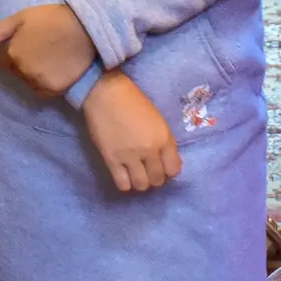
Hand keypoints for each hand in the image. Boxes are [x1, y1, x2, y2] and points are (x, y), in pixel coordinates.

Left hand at [0, 3, 95, 96]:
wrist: (84, 27)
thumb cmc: (53, 18)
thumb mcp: (22, 17)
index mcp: (12, 53)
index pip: (5, 62)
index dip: (16, 54)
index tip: (30, 46)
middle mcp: (22, 71)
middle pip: (18, 73)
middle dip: (25, 64)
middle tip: (42, 52)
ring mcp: (38, 81)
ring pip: (30, 82)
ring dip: (36, 74)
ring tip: (52, 60)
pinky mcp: (54, 89)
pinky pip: (44, 91)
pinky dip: (47, 84)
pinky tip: (57, 70)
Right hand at [83, 71, 181, 191]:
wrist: (106, 95)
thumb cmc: (134, 102)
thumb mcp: (157, 119)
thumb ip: (164, 141)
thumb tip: (169, 163)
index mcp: (163, 137)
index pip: (174, 169)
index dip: (169, 170)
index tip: (163, 167)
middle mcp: (149, 150)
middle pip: (157, 179)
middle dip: (155, 178)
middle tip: (148, 170)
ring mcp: (130, 157)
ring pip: (141, 185)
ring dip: (141, 182)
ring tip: (136, 173)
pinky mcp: (112, 160)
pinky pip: (123, 184)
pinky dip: (125, 183)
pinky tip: (124, 174)